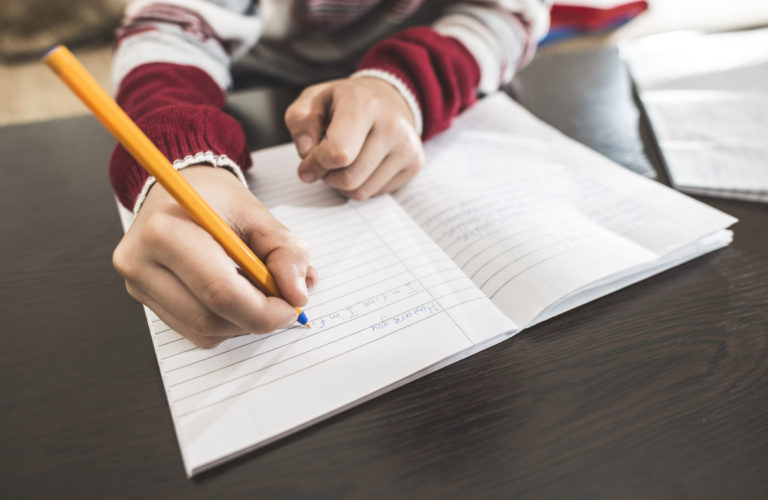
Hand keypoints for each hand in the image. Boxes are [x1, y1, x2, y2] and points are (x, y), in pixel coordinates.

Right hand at [113, 166, 317, 347]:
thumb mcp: (259, 215)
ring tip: (257, 293)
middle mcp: (141, 261)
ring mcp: (137, 284)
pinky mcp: (144, 299)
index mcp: (165, 231)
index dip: (264, 311)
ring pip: (204, 332)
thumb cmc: (217, 200)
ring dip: (242, 323)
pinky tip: (234, 296)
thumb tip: (298, 294)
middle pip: (210, 318)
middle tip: (284, 305)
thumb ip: (286, 252)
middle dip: (257, 319)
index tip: (292, 307)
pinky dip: (225, 323)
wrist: (181, 191)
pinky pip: (194, 332)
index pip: (220, 291)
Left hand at [285, 76, 423, 199]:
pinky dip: (361, 185)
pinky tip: (360, 165)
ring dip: (342, 185)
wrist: (390, 97)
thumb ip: (299, 120)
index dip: (315, 164)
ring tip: (341, 164)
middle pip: (349, 178)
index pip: (338, 153)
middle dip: (327, 177)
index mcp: (365, 104)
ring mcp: (407, 147)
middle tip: (323, 164)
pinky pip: (376, 193)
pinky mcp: (414, 164)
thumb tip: (305, 150)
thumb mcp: (315, 98)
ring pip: (361, 191)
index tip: (306, 164)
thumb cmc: (347, 101)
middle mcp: (392, 126)